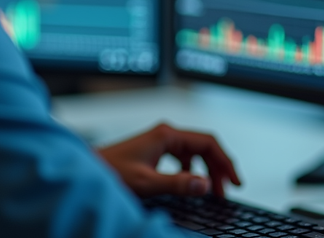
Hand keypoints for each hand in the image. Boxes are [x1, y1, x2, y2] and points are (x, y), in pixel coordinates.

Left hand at [97, 123, 241, 197]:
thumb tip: (205, 185)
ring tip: (211, 190)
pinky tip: (188, 182)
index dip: (226, 162)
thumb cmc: (111, 173)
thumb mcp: (147, 183)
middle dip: (218, 168)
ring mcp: (159, 140)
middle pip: (204, 146)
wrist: (87, 170)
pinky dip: (191, 169)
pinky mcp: (153, 149)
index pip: (208, 142)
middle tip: (226, 191)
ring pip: (193, 152)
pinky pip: (181, 156)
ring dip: (205, 169)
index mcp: (167, 135)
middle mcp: (165, 133)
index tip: (235, 182)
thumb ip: (177, 184)